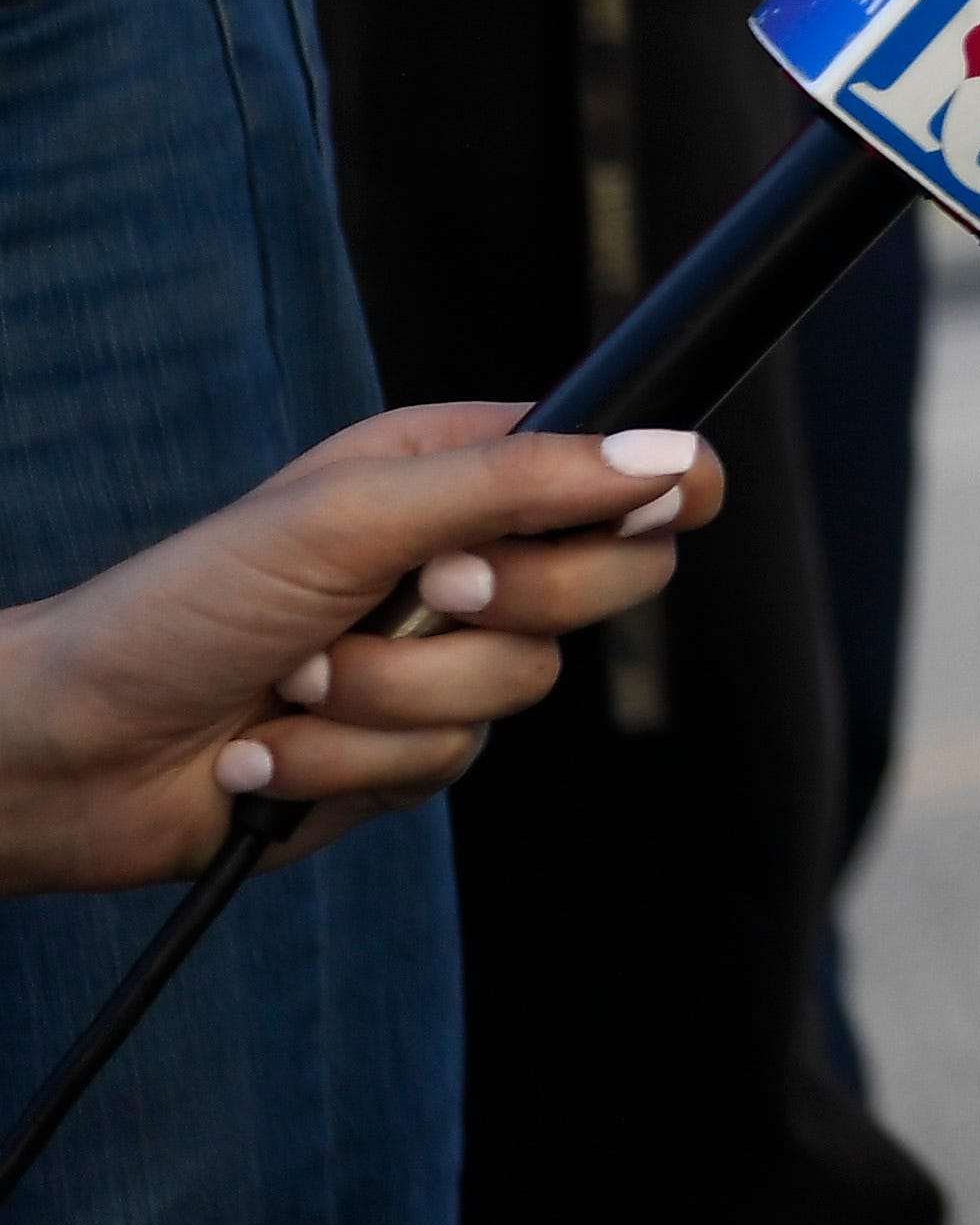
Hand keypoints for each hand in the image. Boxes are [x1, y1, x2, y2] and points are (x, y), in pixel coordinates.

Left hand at [0, 406, 722, 897]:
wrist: (66, 753)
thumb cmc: (179, 605)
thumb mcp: (349, 516)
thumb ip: (516, 483)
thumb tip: (669, 460)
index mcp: (457, 469)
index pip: (624, 469)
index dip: (656, 492)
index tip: (647, 515)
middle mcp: (466, 557)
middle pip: (608, 582)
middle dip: (506, 605)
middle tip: (421, 592)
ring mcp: (441, 662)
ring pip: (522, 689)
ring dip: (390, 697)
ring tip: (296, 682)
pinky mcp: (407, 753)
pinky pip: (447, 764)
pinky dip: (346, 759)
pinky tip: (272, 747)